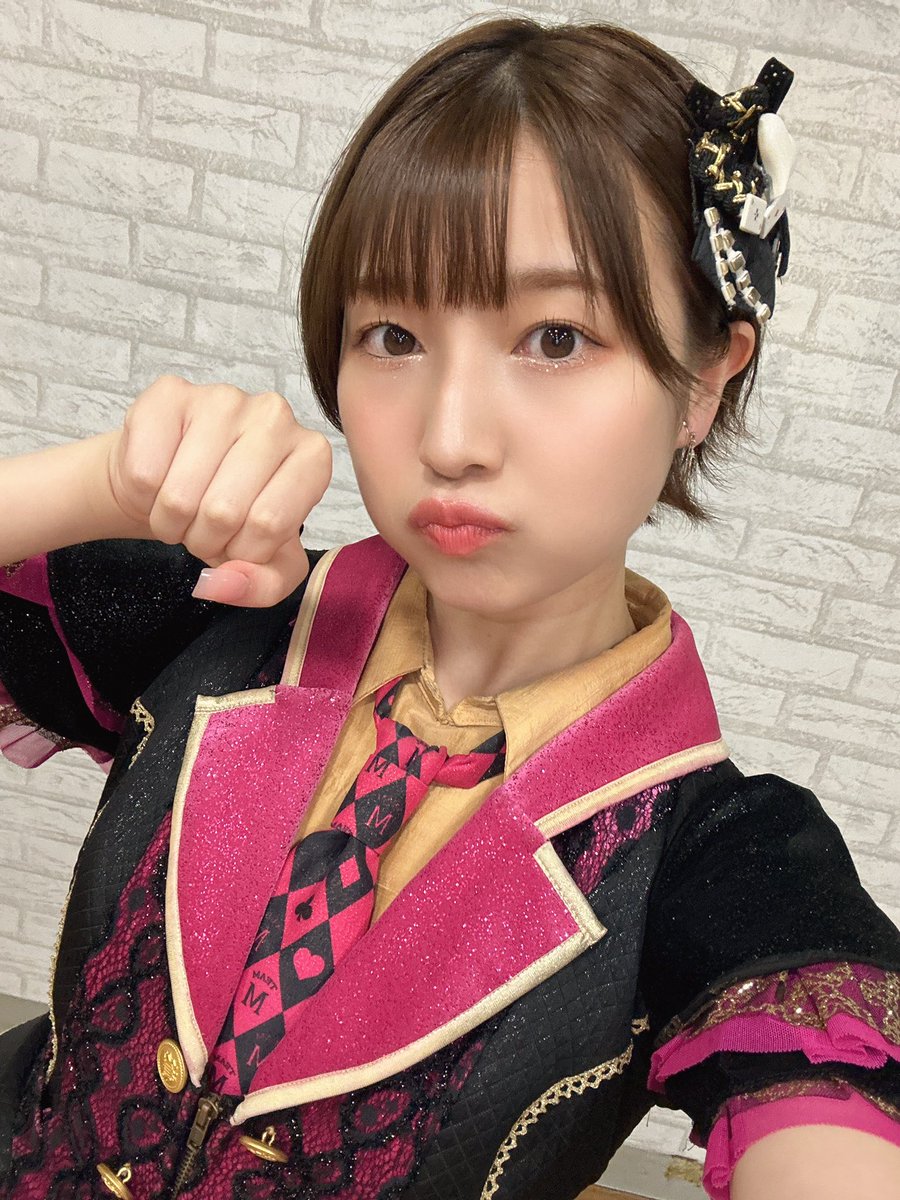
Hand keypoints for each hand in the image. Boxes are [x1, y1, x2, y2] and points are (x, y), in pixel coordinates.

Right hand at [106, 375, 332, 606]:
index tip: (239, 541)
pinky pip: (143, 472)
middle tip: (205, 526)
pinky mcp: (169, 394)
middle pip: (223, 511)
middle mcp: (276, 416)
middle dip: (204, 538)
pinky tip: (158, 479)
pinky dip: (141, 495)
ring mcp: (223, 398)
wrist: (175, 482)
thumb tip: (221, 584)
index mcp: (312, 456)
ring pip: (180, 496)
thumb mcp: (264, 562)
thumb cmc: (229, 518)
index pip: (269, 525)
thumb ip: (261, 585)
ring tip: (181, 508)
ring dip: (170, 521)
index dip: (243, 550)